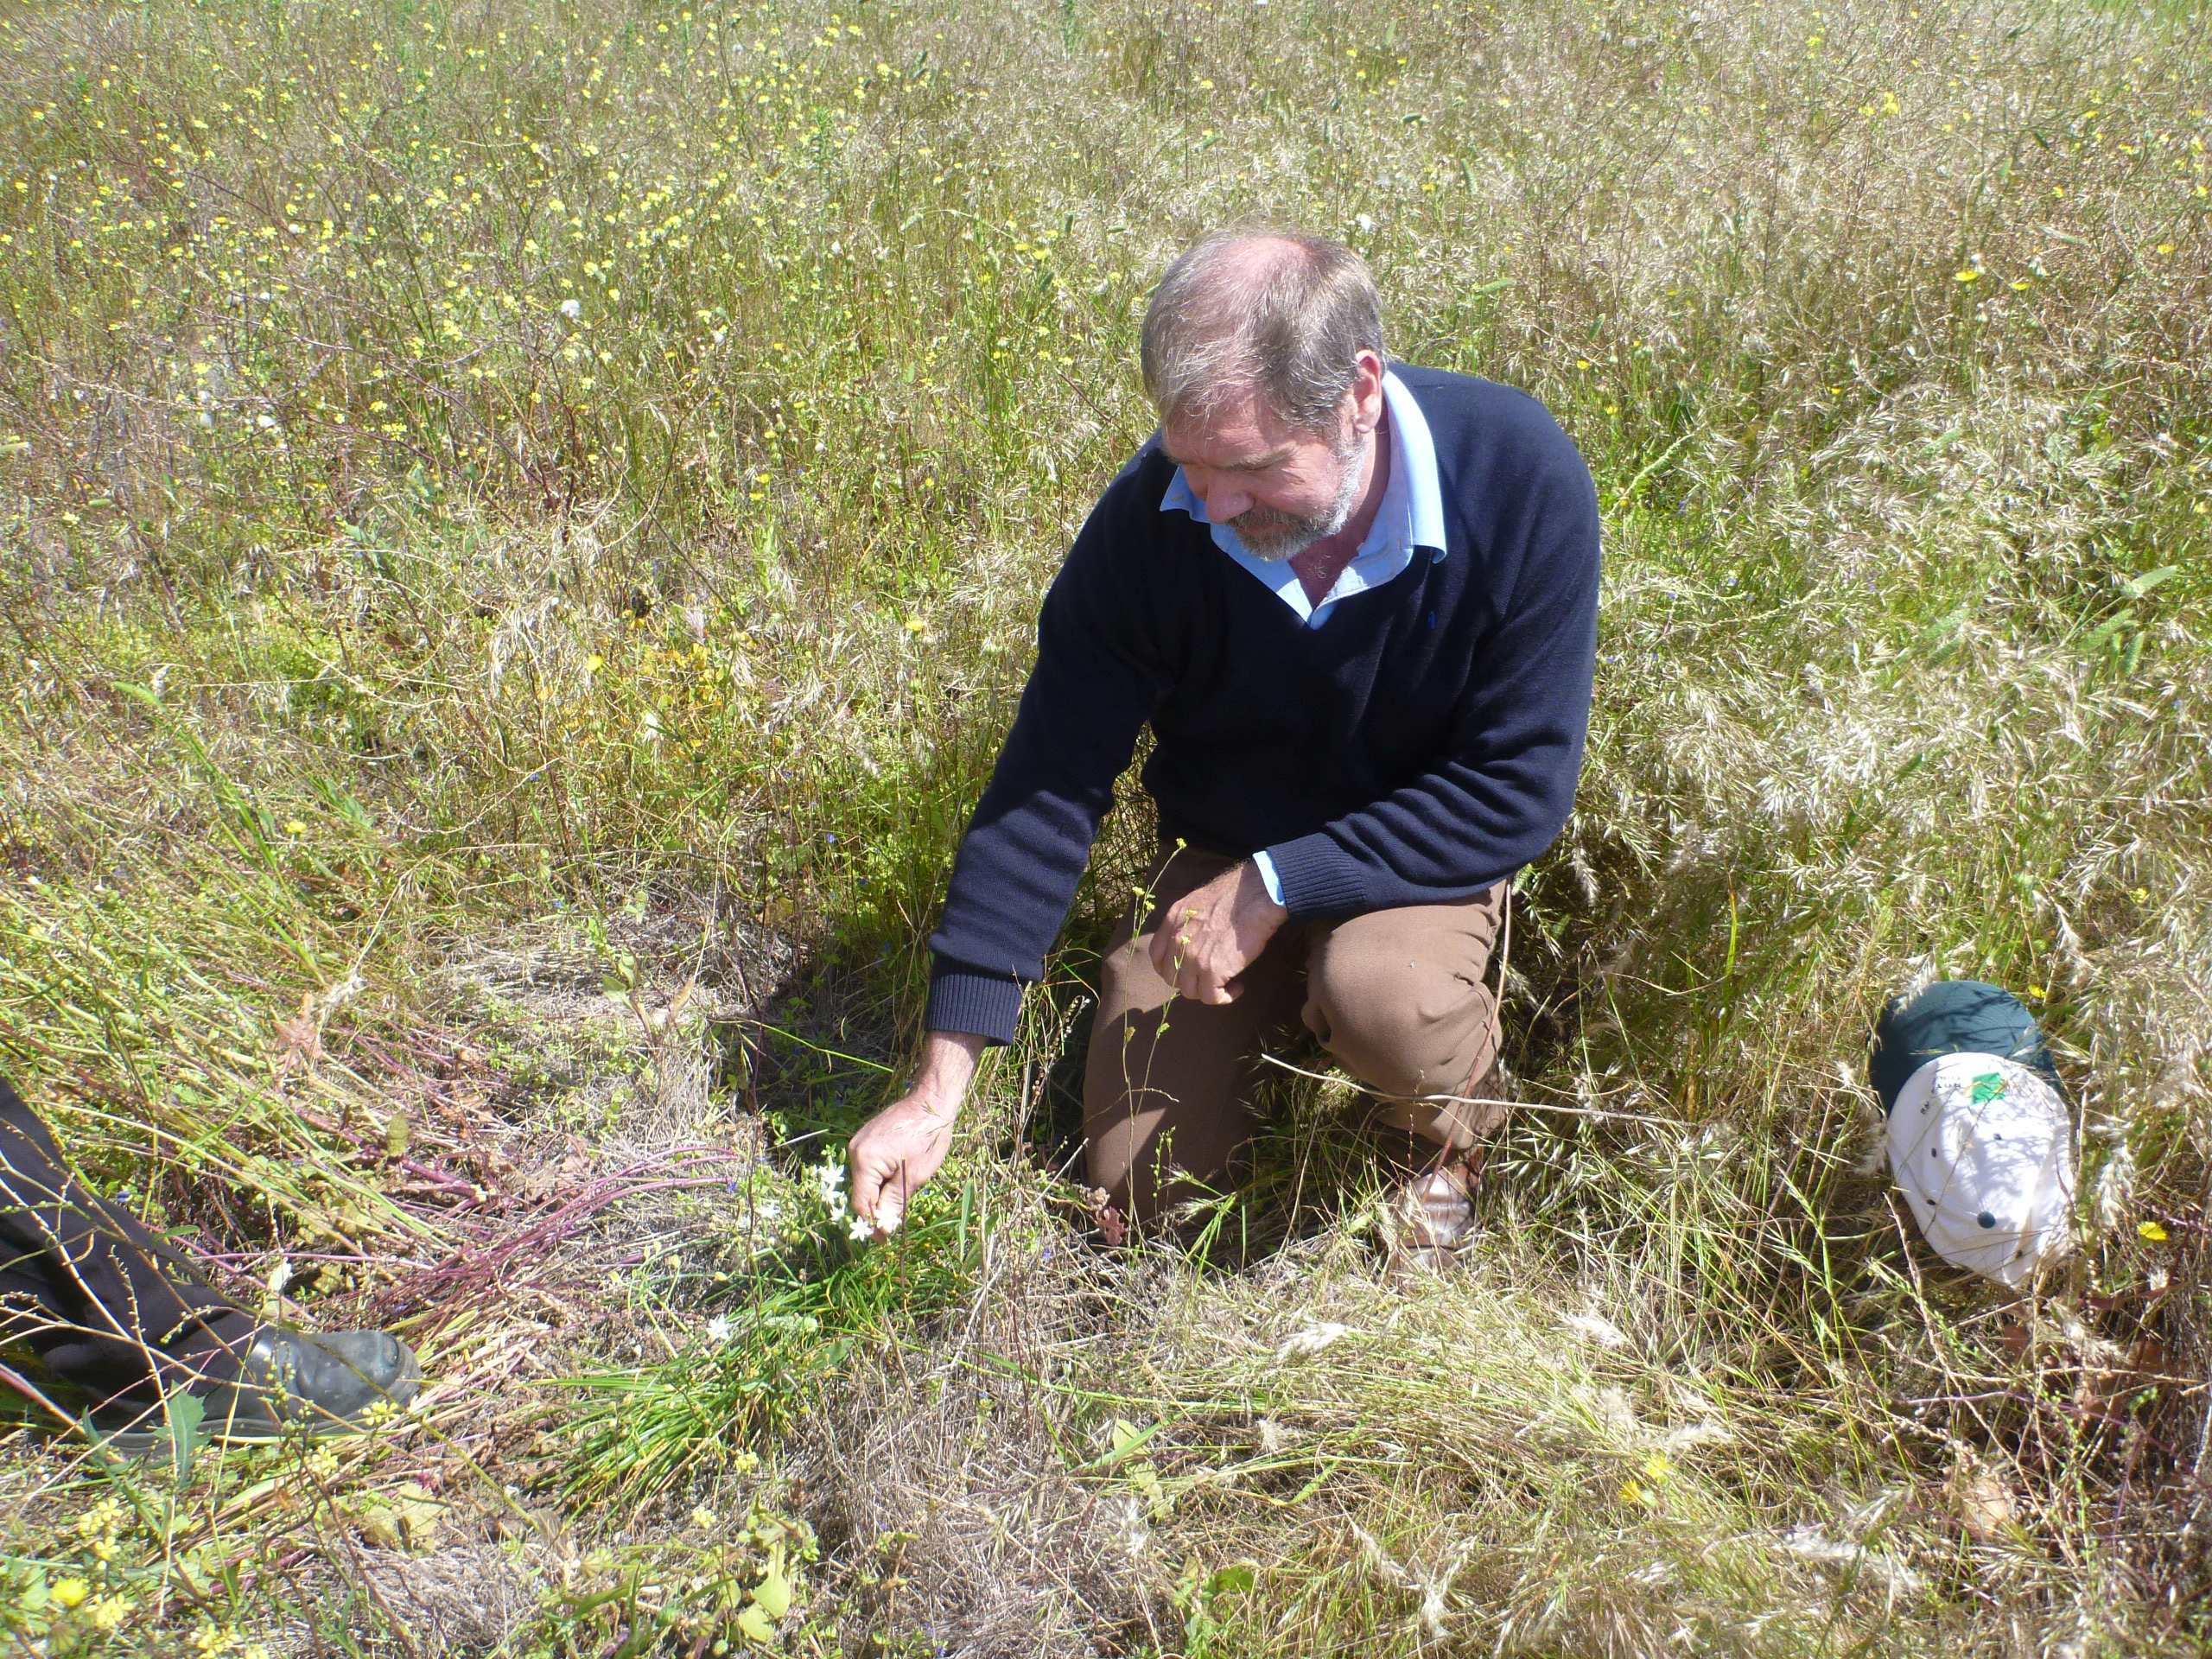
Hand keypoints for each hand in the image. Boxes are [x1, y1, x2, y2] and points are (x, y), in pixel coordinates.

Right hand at [847, 1031, 981, 1234]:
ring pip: (867, 1181)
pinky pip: (871, 1168)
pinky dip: (883, 1178)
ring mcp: (860, 1143)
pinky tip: (901, 1175)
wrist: (932, 1101)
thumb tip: (881, 1229)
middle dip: (879, 1207)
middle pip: (862, 1192)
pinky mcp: (867, 1139)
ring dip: (882, 1192)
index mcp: (864, 1160)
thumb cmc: (928, 1138)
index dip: (873, 1224)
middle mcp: (855, 1151)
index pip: (861, 1203)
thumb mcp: (914, 1176)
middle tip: (900, 1215)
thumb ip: (894, 1203)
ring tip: (905, 1188)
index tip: (885, 1239)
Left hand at [1146, 860, 1289, 1005]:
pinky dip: (1224, 997)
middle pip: (1171, 977)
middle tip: (1208, 978)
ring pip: (1190, 991)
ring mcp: (1192, 958)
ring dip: (1207, 991)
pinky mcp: (1212, 971)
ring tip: (1225, 984)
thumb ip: (1189, 921)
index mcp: (1173, 921)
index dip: (1169, 967)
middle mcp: (1177, 941)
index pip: (1157, 955)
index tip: (1184, 970)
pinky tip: (1237, 988)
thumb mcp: (1199, 901)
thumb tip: (1196, 935)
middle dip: (1189, 982)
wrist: (1253, 896)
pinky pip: (1211, 997)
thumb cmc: (1236, 894)